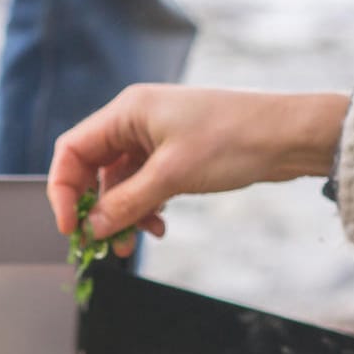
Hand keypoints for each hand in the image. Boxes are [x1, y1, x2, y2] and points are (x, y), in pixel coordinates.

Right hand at [47, 85, 350, 250]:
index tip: (70, 227)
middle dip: (94, 208)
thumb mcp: (172, 175)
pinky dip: (144, 208)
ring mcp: (154, 138)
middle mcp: (135, 122)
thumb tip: (91, 228)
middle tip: (101, 242)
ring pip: (118, 183)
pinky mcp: (173, 155)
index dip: (62, 190)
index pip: (71, 151)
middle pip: (92, 170)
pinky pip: (142, 186)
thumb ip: (125, 203)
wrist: (291, 136)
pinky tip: (159, 225)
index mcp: (127, 112)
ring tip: (132, 241)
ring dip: (121, 214)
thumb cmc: (234, 140)